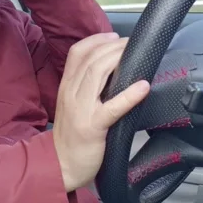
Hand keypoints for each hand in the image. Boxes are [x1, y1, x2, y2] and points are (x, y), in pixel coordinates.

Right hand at [52, 32, 149, 192]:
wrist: (59, 165)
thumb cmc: (70, 136)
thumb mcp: (71, 105)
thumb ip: (83, 87)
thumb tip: (107, 71)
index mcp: (67, 87)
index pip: (77, 53)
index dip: (97, 40)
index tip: (115, 36)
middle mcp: (71, 94)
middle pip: (90, 60)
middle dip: (113, 46)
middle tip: (131, 42)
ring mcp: (81, 110)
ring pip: (97, 75)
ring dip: (118, 60)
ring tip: (136, 53)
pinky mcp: (93, 127)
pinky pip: (112, 107)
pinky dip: (129, 95)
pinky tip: (143, 87)